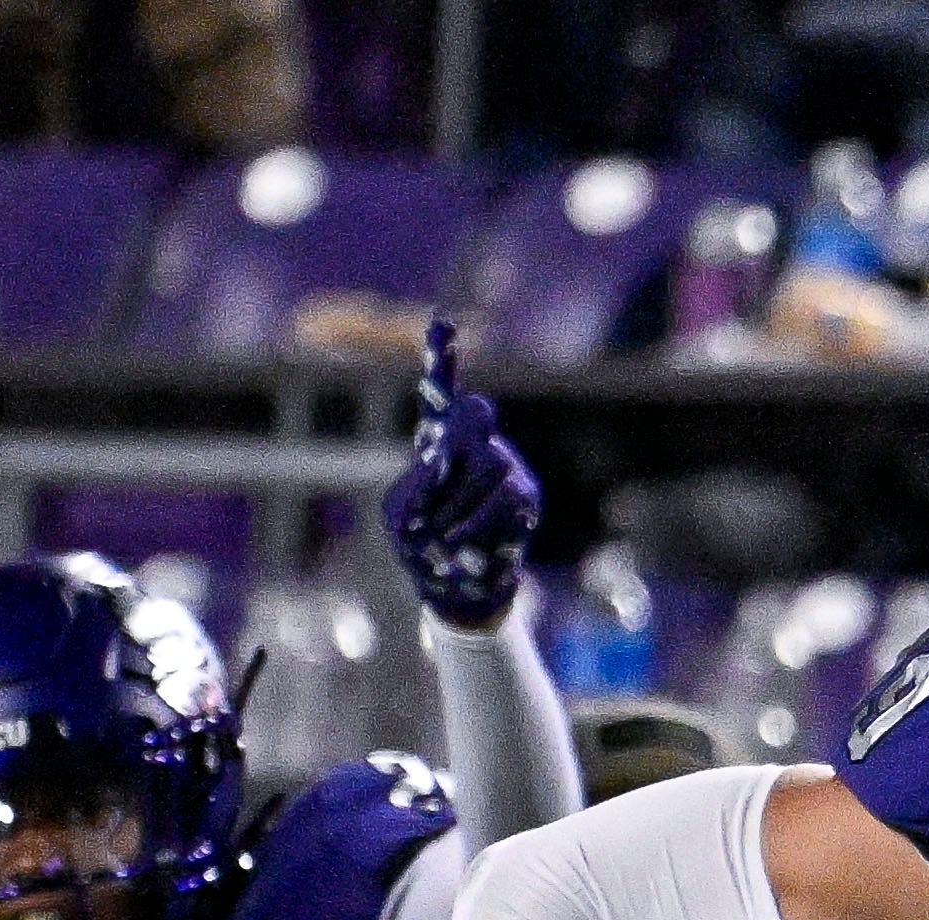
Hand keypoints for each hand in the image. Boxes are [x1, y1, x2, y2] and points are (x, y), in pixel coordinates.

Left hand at [381, 318, 538, 632]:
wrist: (458, 588)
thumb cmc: (422, 547)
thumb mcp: (402, 515)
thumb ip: (416, 485)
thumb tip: (440, 462)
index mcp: (441, 445)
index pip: (442, 399)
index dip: (441, 361)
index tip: (441, 321)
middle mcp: (477, 446)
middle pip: (472, 427)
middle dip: (448, 470)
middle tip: (429, 511)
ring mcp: (507, 469)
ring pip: (490, 465)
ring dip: (458, 507)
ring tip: (441, 540)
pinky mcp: (527, 499)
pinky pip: (506, 498)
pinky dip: (478, 523)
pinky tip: (459, 544)